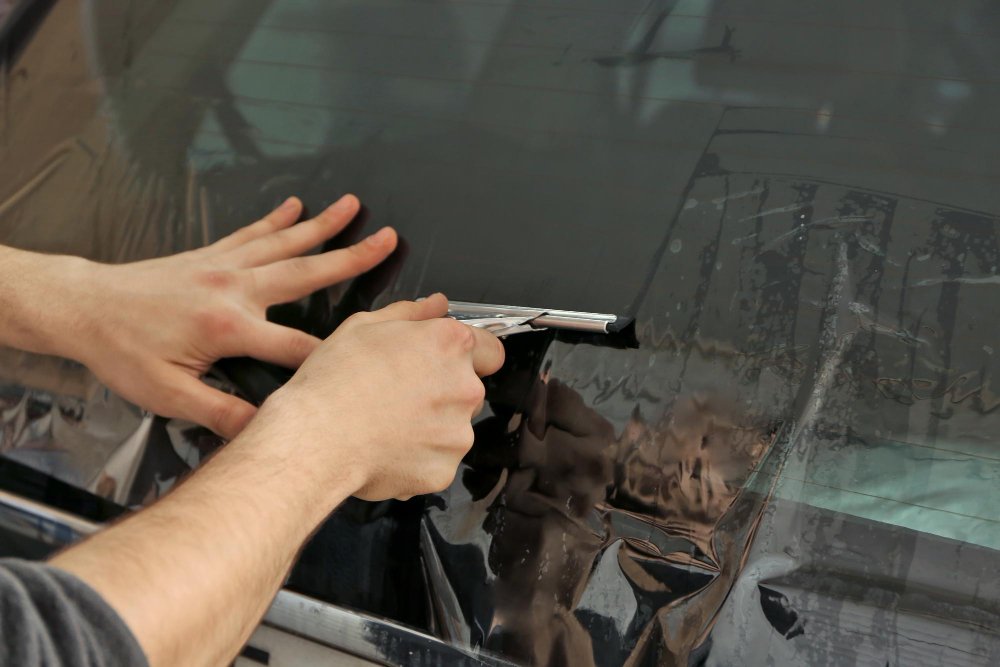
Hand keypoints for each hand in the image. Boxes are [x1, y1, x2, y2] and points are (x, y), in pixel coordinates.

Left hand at [61, 195, 396, 437]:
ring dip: (321, 225)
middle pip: (305, 272)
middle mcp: (234, 288)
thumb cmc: (123, 352)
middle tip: (388, 239)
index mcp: (229, 326)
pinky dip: (276, 219)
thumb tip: (267, 428)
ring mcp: (222, 266)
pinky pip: (250, 233)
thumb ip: (221, 412)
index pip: (297, 344)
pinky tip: (296, 205)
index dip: (336, 353)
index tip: (372, 353)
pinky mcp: (209, 255)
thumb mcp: (167, 394)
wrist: (84, 308)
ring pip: (283, 243)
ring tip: (354, 206)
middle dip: (350, 257)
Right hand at [254, 294, 504, 501]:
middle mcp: (463, 387)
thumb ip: (411, 313)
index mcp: (449, 345)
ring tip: (386, 424)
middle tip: (398, 395)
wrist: (315, 440)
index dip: (470, 356)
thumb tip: (436, 305)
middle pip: (468, 389)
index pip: (490, 350)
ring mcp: (457, 433)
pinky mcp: (444, 469)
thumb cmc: (334, 383)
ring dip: (430, 427)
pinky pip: (437, 461)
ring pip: (453, 428)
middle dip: (442, 392)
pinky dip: (417, 459)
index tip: (447, 364)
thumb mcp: (363, 327)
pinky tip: (386, 448)